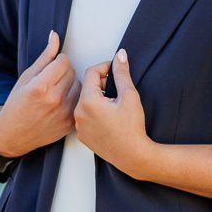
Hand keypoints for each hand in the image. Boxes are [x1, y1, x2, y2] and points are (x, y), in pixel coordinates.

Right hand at [0, 30, 80, 158]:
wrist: (13, 135)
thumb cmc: (17, 103)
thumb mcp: (26, 77)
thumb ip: (44, 56)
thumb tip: (55, 35)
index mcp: (41, 86)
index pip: (64, 61)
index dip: (57, 62)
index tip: (49, 68)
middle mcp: (54, 100)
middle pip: (72, 71)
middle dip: (62, 73)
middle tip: (50, 82)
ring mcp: (64, 113)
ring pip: (78, 85)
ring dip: (69, 86)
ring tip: (54, 93)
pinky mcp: (70, 123)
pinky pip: (79, 100)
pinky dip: (71, 100)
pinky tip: (58, 105)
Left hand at [74, 49, 151, 176]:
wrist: (133, 156)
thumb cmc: (132, 128)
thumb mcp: (129, 95)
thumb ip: (121, 73)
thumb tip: (119, 55)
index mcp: (88, 101)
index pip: (91, 72)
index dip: (105, 67)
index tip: (116, 70)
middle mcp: (78, 113)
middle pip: (87, 87)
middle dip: (102, 84)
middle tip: (118, 91)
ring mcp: (79, 126)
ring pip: (86, 101)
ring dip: (99, 98)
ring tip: (115, 105)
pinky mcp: (82, 136)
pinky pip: (85, 116)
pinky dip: (95, 112)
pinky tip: (109, 118)